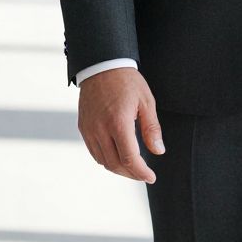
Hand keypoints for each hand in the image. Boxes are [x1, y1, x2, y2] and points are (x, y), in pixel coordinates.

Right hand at [77, 68, 164, 182]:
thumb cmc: (127, 81)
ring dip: (118, 168)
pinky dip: (106, 159)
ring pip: (103, 161)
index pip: (130, 159)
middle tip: (144, 174)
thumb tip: (158, 152)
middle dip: (131, 174)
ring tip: (132, 167)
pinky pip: (94, 152)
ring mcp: (89, 129)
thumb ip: (151, 128)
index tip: (151, 177)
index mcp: (118, 122)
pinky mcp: (82, 127)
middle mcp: (100, 129)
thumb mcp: (146, 101)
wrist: (102, 65)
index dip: (141, 172)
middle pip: (115, 164)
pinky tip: (117, 156)